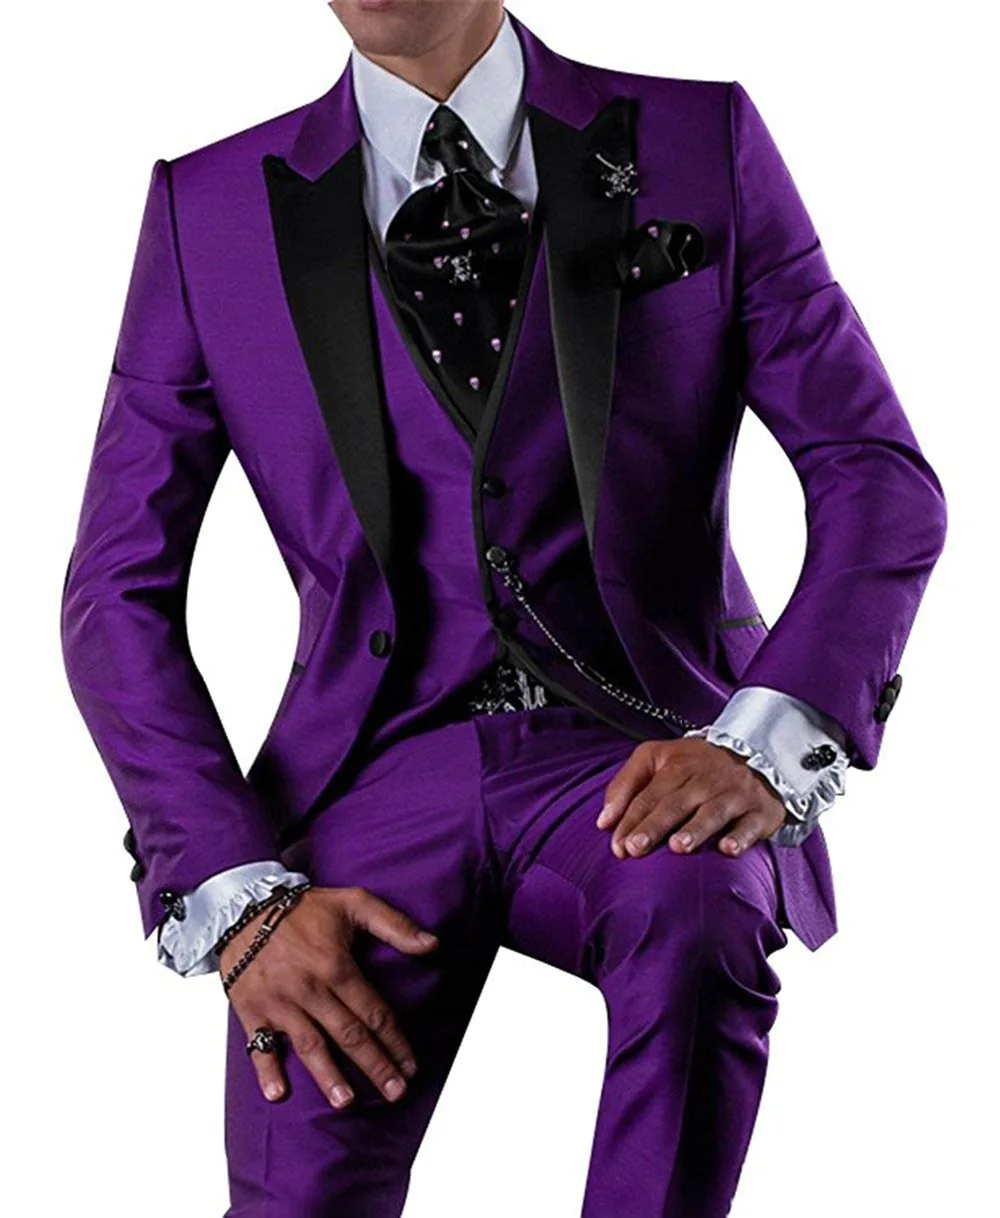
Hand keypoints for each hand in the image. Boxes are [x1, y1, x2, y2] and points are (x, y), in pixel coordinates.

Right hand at [219, 886, 438, 1107]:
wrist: (245, 905)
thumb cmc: (304, 907)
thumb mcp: (354, 903)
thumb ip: (394, 924)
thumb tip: (432, 944)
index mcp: (336, 965)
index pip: (373, 1012)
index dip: (395, 1041)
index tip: (411, 1066)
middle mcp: (309, 988)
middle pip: (348, 1034)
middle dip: (375, 1065)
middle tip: (396, 1092)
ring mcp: (279, 1002)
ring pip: (309, 1045)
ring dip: (328, 1076)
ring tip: (346, 1102)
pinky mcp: (250, 1009)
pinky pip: (257, 1045)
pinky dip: (266, 1070)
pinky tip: (278, 1095)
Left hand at [597, 738, 785, 858]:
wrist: (757, 751)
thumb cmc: (697, 763)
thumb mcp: (657, 758)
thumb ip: (626, 783)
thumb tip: (603, 821)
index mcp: (678, 765)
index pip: (650, 794)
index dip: (631, 819)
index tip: (617, 845)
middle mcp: (706, 780)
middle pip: (675, 803)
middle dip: (654, 826)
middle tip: (635, 848)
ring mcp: (734, 794)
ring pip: (712, 812)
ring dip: (695, 830)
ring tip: (677, 847)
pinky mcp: (759, 812)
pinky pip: (750, 825)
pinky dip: (740, 837)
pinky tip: (728, 850)